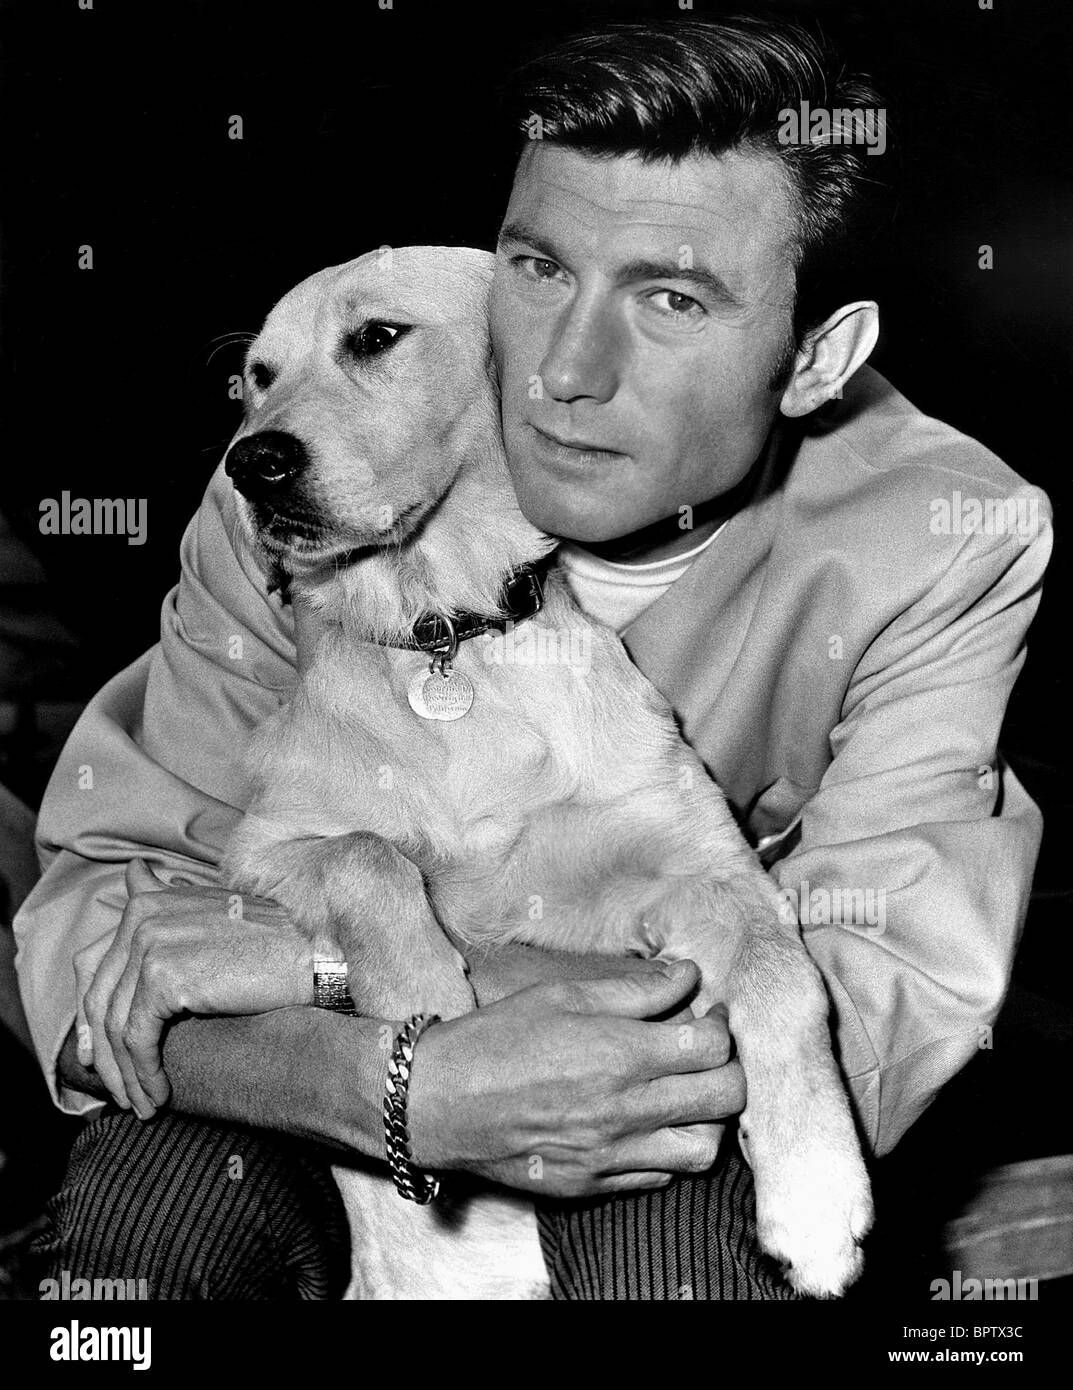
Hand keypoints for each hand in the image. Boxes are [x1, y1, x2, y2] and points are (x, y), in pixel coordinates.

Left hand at [78, 859, 312, 1118]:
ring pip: (116, 1025)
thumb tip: (132, 879)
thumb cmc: (271, 947)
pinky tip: (157, 1096)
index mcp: (148, 903)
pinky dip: (144, 1073)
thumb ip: (168, 912)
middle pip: (100, 998)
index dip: (91, 1018)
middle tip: (119, 1093)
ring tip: (141, 1104)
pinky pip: (137, 1038)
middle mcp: (142, 917)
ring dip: (126, 1074)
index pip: (94, 966)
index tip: (99, 1057)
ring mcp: (150, 944)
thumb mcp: (212, 922)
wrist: (315, 957)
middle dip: (106, 1054)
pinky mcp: (164, 976)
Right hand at [407, 959, 744, 1196]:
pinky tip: (650, 1122)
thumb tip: (688, 976)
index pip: (711, 1045)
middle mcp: (624, 1110)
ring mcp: (611, 1154)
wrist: (440, 1102)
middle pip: (723, 1098)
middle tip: (708, 1052)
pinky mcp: (593, 1184)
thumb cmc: (497, 1039)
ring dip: (708, 1118)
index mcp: (619, 1054)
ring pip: (703, 1149)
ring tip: (687, 1093)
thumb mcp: (563, 996)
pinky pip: (660, 1176)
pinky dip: (669, 1149)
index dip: (721, 1024)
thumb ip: (634, 990)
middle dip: (730, 1069)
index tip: (709, 1014)